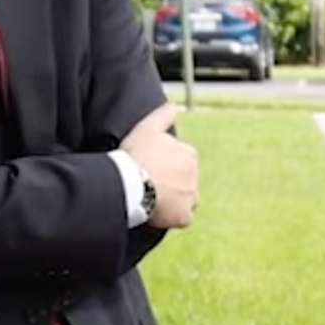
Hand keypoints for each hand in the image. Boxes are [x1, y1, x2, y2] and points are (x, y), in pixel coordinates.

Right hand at [121, 106, 199, 229]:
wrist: (129, 182)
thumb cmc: (136, 154)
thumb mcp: (147, 127)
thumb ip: (163, 115)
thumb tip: (174, 106)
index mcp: (189, 154)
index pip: (181, 162)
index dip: (165, 166)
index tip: (151, 169)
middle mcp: (195, 176)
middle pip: (185, 181)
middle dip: (172, 184)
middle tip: (150, 185)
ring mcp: (191, 197)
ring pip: (185, 200)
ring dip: (174, 200)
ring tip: (153, 200)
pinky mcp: (183, 216)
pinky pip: (182, 218)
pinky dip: (172, 217)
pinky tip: (157, 213)